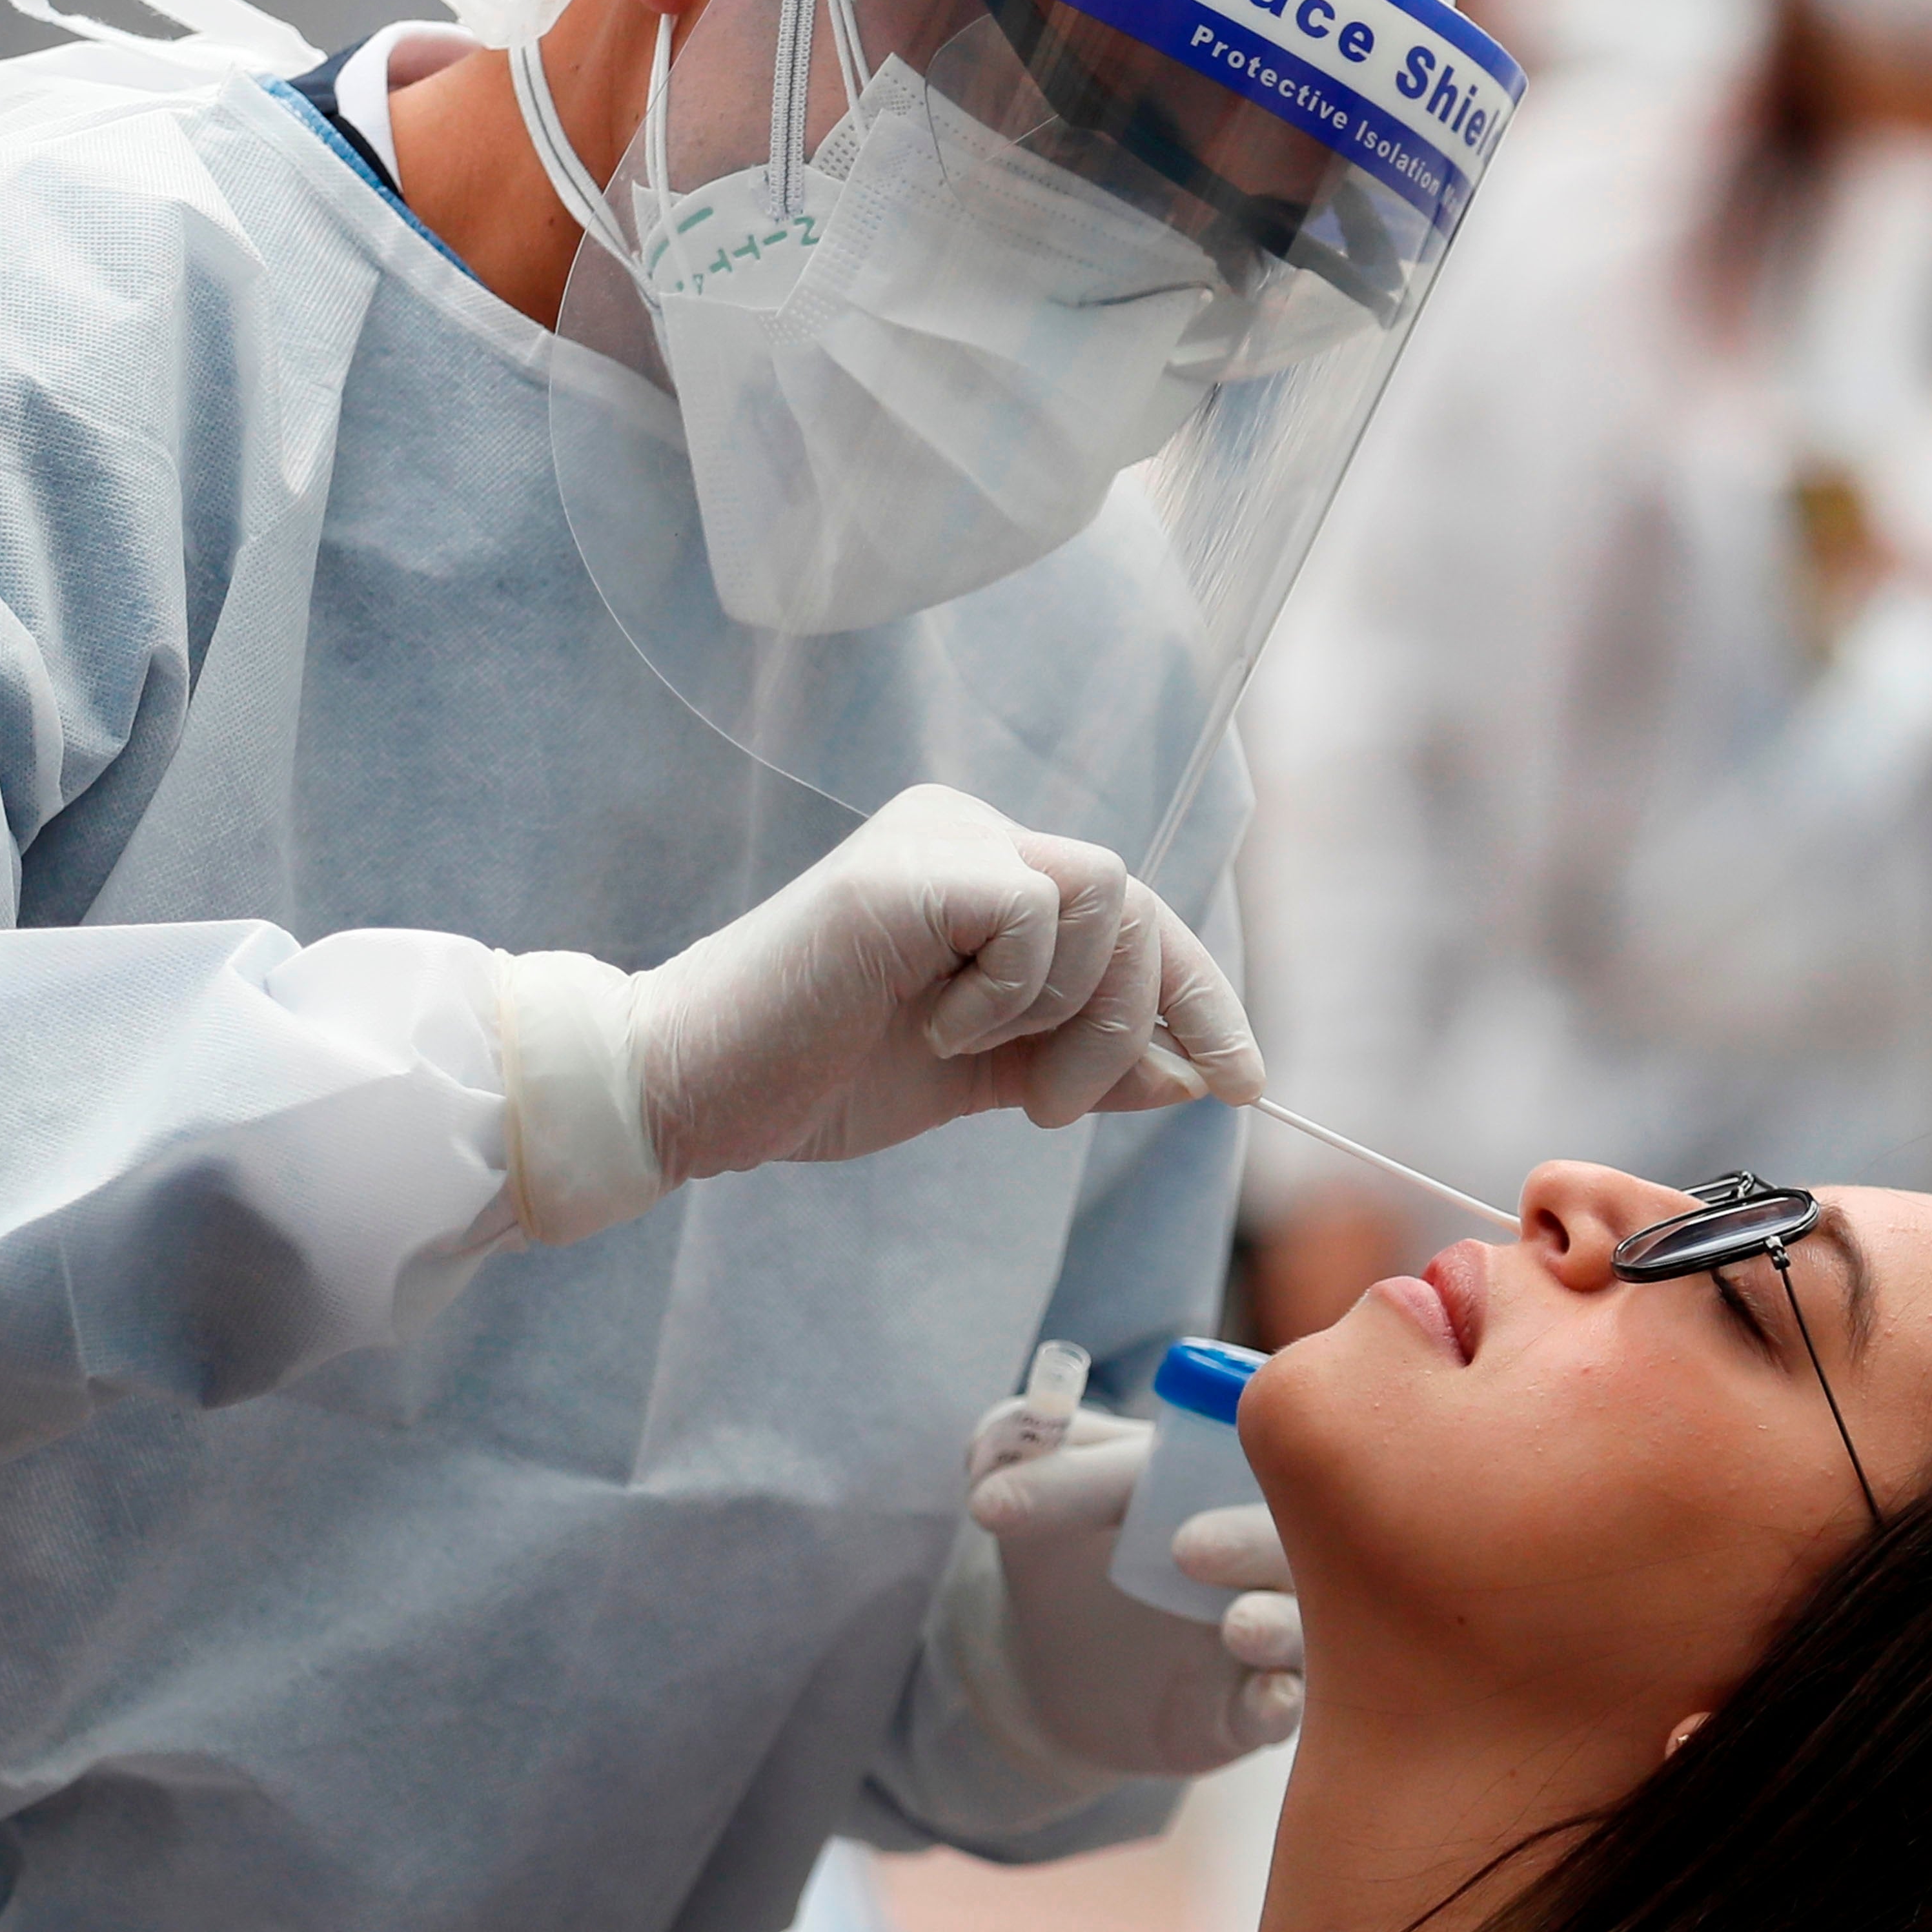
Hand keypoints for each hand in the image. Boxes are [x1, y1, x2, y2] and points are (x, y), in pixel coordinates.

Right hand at [640, 785, 1258, 1179]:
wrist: (692, 1086)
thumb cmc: (818, 1075)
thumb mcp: (986, 1075)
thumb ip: (1086, 1062)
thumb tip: (1200, 1073)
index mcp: (984, 870)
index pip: (1137, 916)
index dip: (1199, 998)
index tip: (1240, 1083)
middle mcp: (969, 830)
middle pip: (1140, 904)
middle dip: (1134, 1022)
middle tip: (1047, 1101)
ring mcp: (941, 836)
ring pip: (1111, 899)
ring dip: (1071, 1014)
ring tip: (973, 1056)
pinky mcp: (913, 866)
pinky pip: (1041, 914)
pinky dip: (1009, 994)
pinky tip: (932, 1024)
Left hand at [958, 1399, 1297, 1775]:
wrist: (1055, 1664)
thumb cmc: (1064, 1551)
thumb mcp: (1030, 1492)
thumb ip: (1013, 1446)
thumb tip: (989, 1453)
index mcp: (1219, 1464)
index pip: (1213, 1441)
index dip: (1158, 1454)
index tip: (1045, 1498)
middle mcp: (1265, 1537)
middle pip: (1298, 1528)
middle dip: (1250, 1537)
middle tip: (1185, 1549)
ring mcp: (1273, 1621)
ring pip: (1307, 1617)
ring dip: (1280, 1621)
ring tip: (1237, 1626)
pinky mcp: (1258, 1703)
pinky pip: (1290, 1701)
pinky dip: (1282, 1701)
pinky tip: (1267, 1700)